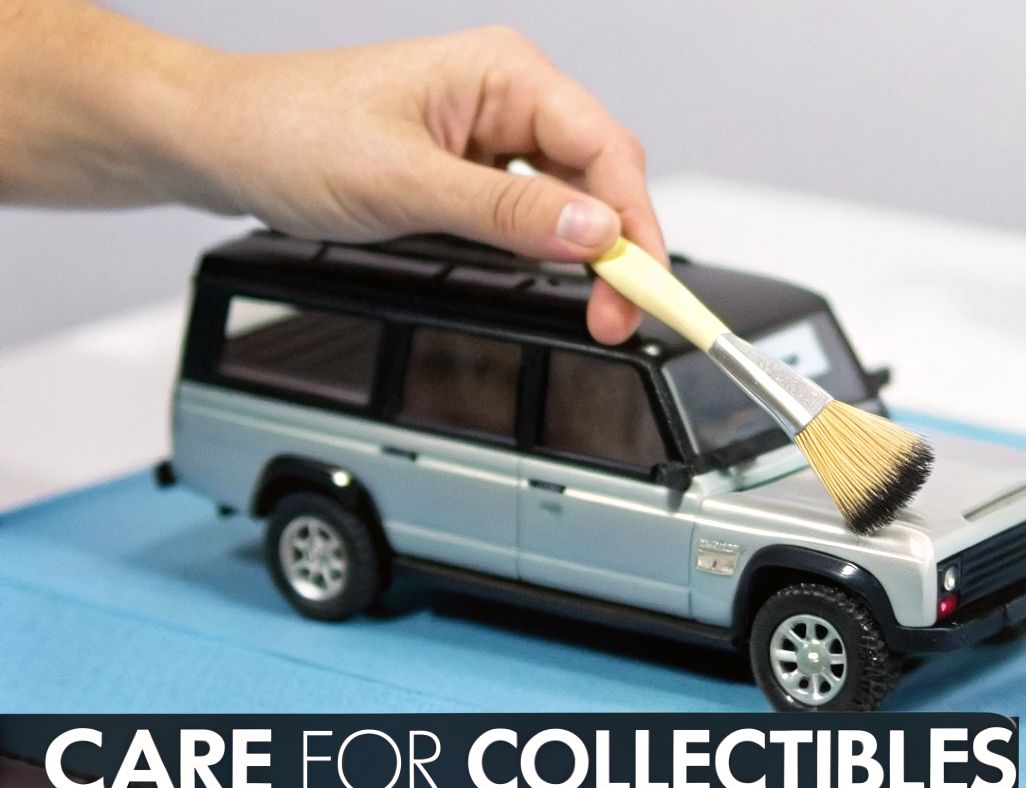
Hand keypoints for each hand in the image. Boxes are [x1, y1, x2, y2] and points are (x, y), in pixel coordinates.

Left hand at [179, 27, 661, 341]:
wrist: (219, 139)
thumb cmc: (287, 132)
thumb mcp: (404, 183)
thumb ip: (508, 214)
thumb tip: (594, 234)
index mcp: (504, 72)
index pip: (605, 150)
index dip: (636, 224)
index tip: (645, 287)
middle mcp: (508, 95)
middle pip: (604, 176)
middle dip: (622, 249)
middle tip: (619, 317)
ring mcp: (493, 132)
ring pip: (577, 198)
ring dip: (592, 254)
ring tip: (597, 308)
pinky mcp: (474, 167)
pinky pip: (540, 210)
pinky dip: (555, 250)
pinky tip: (560, 278)